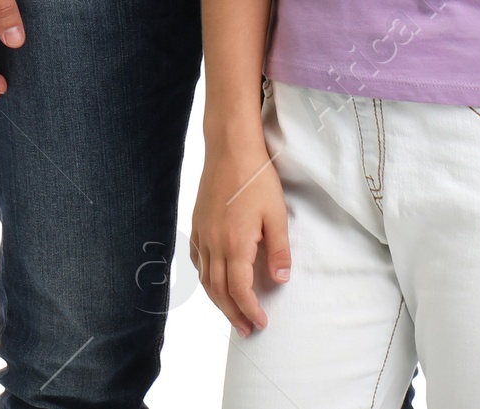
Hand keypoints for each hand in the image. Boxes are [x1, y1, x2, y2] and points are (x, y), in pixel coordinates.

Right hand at [191, 140, 290, 334]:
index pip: (239, 290)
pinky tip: (213, 280)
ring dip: (218, 301)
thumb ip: (279, 249)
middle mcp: (214, 244)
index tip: (261, 323)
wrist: (230, 148)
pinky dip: (205, 277)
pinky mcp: (197, 223)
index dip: (250, 310)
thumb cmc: (256, 178)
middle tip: (247, 330)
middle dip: (234, 314)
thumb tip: (281, 280)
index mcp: (235, 245)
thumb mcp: (277, 214)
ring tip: (232, 313)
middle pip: (219, 292)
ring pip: (206, 279)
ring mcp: (202, 234)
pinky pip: (197, 260)